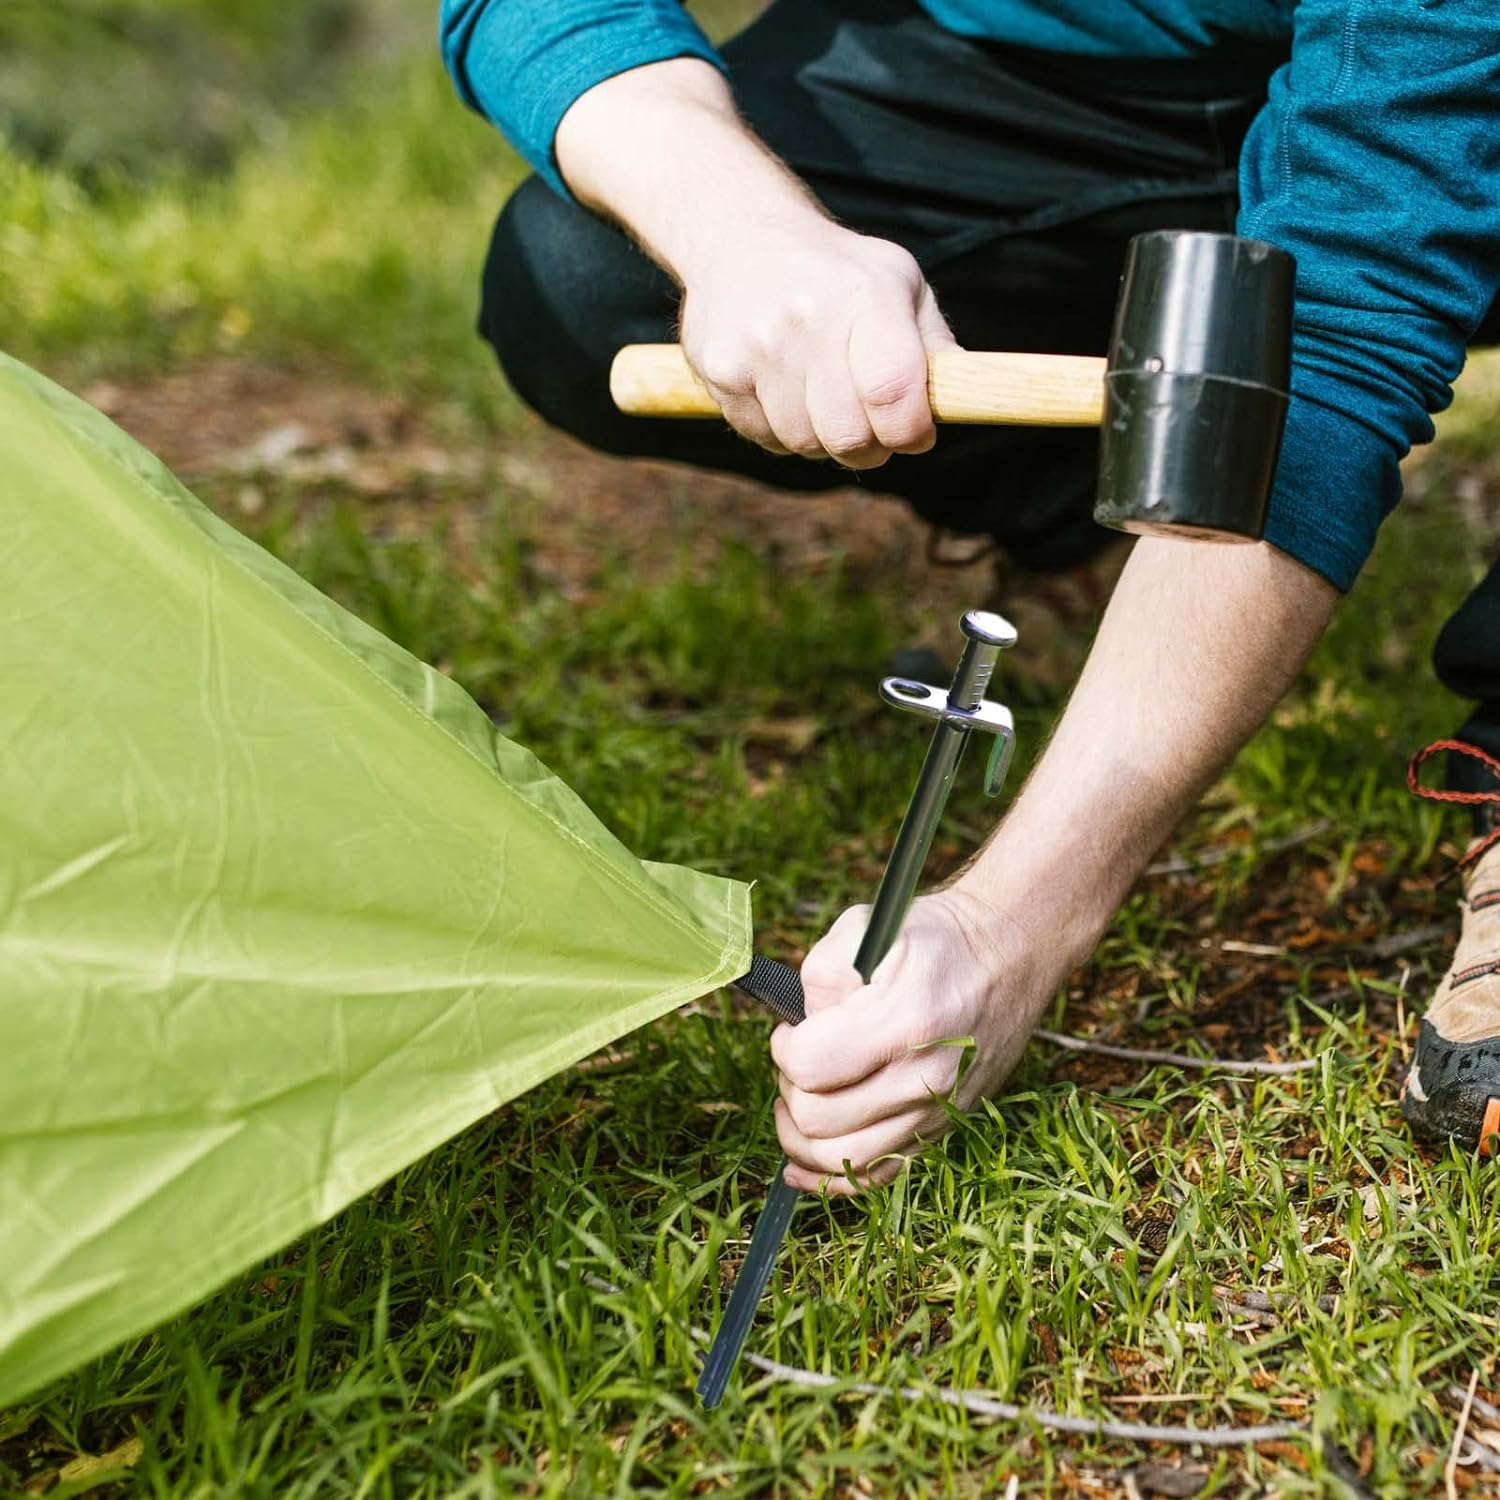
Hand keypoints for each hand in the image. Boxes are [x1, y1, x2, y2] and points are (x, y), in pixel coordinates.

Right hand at [555, 59, 954, 469]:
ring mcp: (758, 346)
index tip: (915, 434)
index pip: (893, 393)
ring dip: (822, 439)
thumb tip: (971, 397)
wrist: (738, 233)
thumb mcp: (898, 283)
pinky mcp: (720, 369)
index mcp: (865, 296)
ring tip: (822, 399)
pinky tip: (782, 389)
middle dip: (870, 446)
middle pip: (849, 436)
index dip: (910, 432)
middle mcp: (808, 319)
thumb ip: (934, 343)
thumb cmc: (836, 270)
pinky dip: (781, 430)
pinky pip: (765, 437)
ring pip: (805, 444)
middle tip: (871, 427)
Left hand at [771, 887, 1046, 1193]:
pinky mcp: (942, 1128)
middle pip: (818, 1119)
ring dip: (800, 1135)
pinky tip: (799, 1166)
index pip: (810, 1067)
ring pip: (841, 1158)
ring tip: (797, 1098)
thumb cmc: (936, 939)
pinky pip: (876, 1175)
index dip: (783, 1049)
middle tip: (797, 1058)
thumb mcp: (869, 928)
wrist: (1008, 956)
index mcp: (905, 1021)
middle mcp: (926, 1077)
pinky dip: (831, 1178)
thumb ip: (819, 973)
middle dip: (790, 1088)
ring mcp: (937, 1110)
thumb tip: (800, 1024)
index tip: (789, 1029)